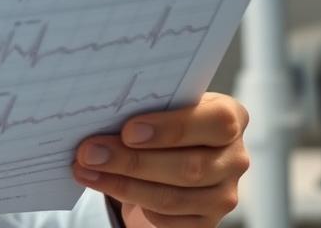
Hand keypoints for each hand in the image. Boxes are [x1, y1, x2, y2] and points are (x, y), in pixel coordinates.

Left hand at [72, 92, 249, 226]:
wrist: (172, 149)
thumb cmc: (163, 118)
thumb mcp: (162, 103)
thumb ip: (146, 105)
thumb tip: (102, 113)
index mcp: (229, 117)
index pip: (216, 123)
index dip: (172, 129)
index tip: (128, 131)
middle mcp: (234, 157)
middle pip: (189, 167)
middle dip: (132, 161)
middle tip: (90, 152)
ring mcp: (224, 193)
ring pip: (173, 198)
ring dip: (122, 184)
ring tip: (86, 169)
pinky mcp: (206, 221)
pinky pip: (168, 219)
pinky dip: (133, 203)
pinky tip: (106, 184)